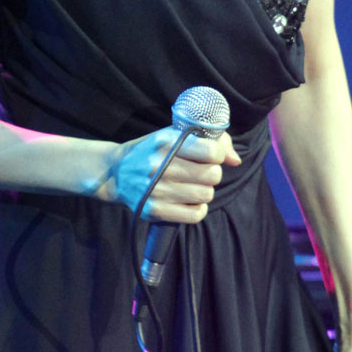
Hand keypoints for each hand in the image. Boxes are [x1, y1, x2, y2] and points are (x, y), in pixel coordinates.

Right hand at [106, 127, 240, 221]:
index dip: (217, 154)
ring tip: (193, 186)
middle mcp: (160, 165)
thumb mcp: (174, 136)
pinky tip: (188, 201)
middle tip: (201, 172)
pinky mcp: (154, 211)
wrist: (116, 173)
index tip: (209, 155)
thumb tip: (235, 161)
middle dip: (212, 174)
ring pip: (206, 195)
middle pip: (212, 175)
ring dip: (205, 191)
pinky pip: (195, 215)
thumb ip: (209, 141)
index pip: (211, 151)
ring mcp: (156, 190)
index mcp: (166, 141)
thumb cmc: (152, 151)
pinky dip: (197, 209)